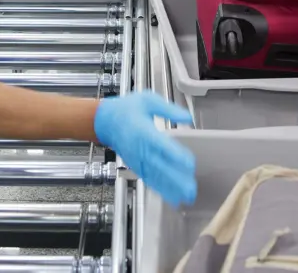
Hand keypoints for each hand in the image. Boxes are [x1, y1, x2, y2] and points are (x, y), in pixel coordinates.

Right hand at [94, 92, 195, 206]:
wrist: (105, 121)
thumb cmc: (126, 109)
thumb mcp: (148, 100)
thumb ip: (169, 110)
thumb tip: (187, 118)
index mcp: (143, 131)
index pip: (160, 145)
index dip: (175, 155)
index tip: (189, 163)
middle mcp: (139, 148)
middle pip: (159, 166)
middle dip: (176, 179)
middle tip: (191, 189)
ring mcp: (136, 159)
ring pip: (154, 176)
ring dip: (170, 188)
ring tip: (186, 197)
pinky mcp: (135, 166)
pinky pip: (149, 179)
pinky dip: (160, 189)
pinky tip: (172, 196)